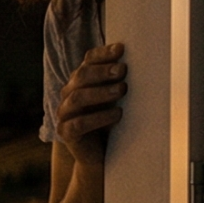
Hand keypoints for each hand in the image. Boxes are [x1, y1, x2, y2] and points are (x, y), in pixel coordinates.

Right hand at [57, 42, 125, 166]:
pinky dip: (99, 117)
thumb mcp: (115, 98)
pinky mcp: (66, 133)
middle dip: (102, 71)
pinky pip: (78, 123)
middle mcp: (69, 95)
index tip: (121, 49)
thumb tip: (138, 61)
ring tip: (122, 90)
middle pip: (80, 77)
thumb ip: (119, 80)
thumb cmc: (111, 120)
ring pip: (77, 97)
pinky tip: (117, 114)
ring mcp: (65, 114)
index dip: (102, 54)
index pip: (87, 61)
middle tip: (122, 70)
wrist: (101, 153)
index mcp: (81, 82)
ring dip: (101, 92)